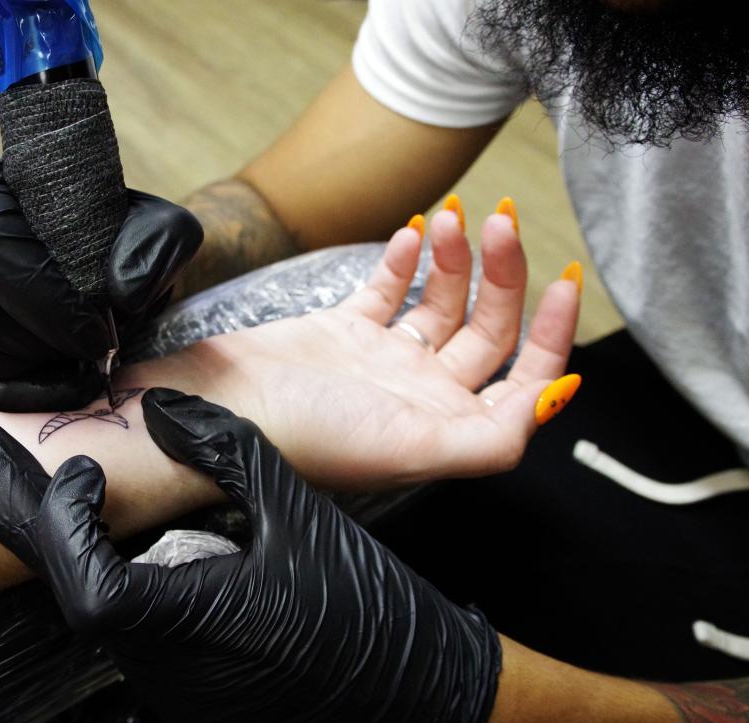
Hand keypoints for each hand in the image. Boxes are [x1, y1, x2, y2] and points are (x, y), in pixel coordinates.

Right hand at [0, 159, 202, 412]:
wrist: (111, 270)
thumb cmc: (128, 247)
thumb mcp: (158, 235)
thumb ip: (153, 251)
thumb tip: (121, 293)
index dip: (48, 298)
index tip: (101, 330)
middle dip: (47, 341)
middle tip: (95, 348)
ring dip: (37, 366)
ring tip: (81, 356)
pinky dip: (25, 392)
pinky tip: (68, 381)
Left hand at [0, 391, 501, 722]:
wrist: (412, 691)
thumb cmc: (362, 605)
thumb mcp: (298, 512)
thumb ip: (224, 452)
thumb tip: (160, 407)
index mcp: (195, 624)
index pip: (86, 586)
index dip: (63, 525)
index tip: (81, 475)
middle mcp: (175, 675)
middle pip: (89, 598)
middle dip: (79, 537)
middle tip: (83, 482)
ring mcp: (186, 700)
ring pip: (118, 624)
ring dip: (116, 566)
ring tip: (136, 520)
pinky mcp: (203, 707)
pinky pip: (153, 647)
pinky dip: (151, 598)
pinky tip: (185, 568)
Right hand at [182, 208, 579, 487]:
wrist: (216, 409)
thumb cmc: (305, 436)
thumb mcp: (410, 449)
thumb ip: (492, 439)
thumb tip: (554, 398)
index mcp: (444, 429)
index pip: (524, 382)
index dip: (553, 336)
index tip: (562, 279)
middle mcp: (421, 397)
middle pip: (488, 331)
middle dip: (501, 275)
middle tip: (493, 220)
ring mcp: (382, 363)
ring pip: (443, 305)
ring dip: (454, 259)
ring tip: (448, 217)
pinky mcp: (343, 333)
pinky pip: (390, 292)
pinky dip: (404, 262)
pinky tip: (409, 235)